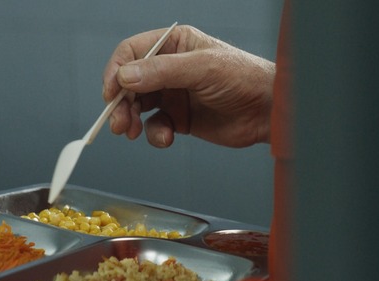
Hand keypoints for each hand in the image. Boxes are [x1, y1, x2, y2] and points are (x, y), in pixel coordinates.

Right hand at [103, 24, 275, 147]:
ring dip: (131, 119)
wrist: (267, 111)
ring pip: (138, 106)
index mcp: (174, 44)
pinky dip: (155, 134)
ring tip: (131, 131)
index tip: (111, 93)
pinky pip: (155, 126)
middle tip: (118, 121)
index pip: (132, 52)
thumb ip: (162, 71)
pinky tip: (166, 138)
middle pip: (129, 82)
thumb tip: (126, 76)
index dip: (116, 71)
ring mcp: (173, 93)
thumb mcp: (202, 68)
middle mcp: (169, 67)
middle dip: (120, 102)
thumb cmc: (244, 78)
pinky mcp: (179, 118)